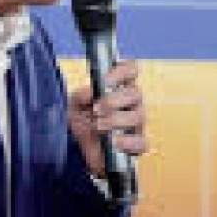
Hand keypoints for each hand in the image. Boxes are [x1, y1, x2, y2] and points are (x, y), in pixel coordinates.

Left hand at [67, 59, 148, 175]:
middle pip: (136, 93)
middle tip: (96, 109)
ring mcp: (137, 122)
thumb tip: (90, 91)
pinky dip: (127, 142)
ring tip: (98, 126)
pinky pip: (142, 141)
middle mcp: (133, 101)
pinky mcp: (138, 144)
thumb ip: (80, 95)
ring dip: (116, 120)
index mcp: (120, 85)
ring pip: (138, 116)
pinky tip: (113, 142)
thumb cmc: (83, 118)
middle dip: (113, 101)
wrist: (80, 147)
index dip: (122, 71)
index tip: (105, 80)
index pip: (131, 69)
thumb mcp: (74, 105)